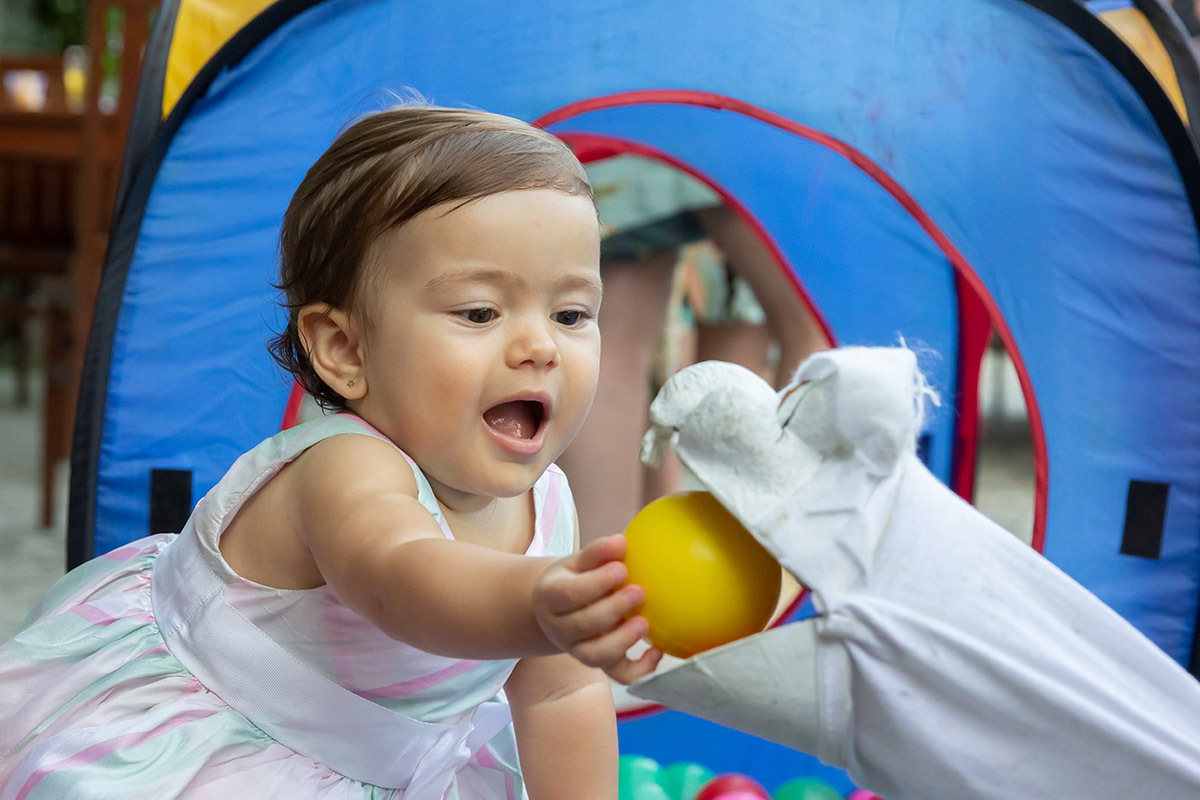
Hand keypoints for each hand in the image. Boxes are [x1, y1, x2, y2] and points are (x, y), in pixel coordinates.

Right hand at [533, 535, 662, 683]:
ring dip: (622, 641)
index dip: (595, 583)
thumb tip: (620, 542)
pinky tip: (656, 651)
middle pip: (582, 625)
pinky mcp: (599, 663)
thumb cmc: (574, 579)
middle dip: (613, 610)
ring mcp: (577, 649)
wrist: (561, 610)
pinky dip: (639, 669)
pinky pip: (618, 674)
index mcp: (550, 597)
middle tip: (639, 592)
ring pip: (595, 655)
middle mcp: (559, 628)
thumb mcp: (577, 562)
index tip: (622, 568)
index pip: (569, 594)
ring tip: (644, 623)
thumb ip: (597, 553)